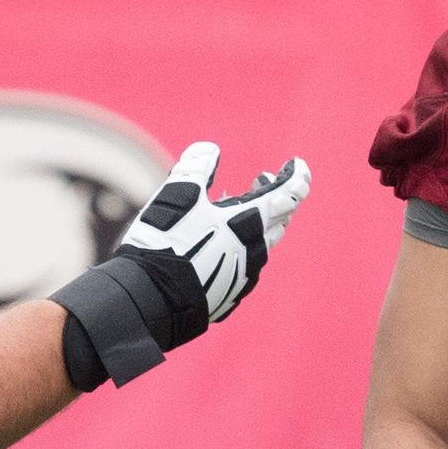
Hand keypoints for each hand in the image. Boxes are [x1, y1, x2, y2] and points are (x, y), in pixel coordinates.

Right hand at [54, 142, 311, 388]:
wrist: (150, 299)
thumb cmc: (165, 242)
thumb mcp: (176, 194)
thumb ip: (196, 167)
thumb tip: (210, 150)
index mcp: (248, 223)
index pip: (289, 195)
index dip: (297, 176)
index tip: (296, 164)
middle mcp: (253, 252)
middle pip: (280, 221)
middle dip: (276, 197)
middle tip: (262, 180)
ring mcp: (243, 277)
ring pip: (263, 245)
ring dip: (259, 223)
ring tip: (237, 210)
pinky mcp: (229, 295)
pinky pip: (246, 267)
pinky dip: (242, 247)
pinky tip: (223, 245)